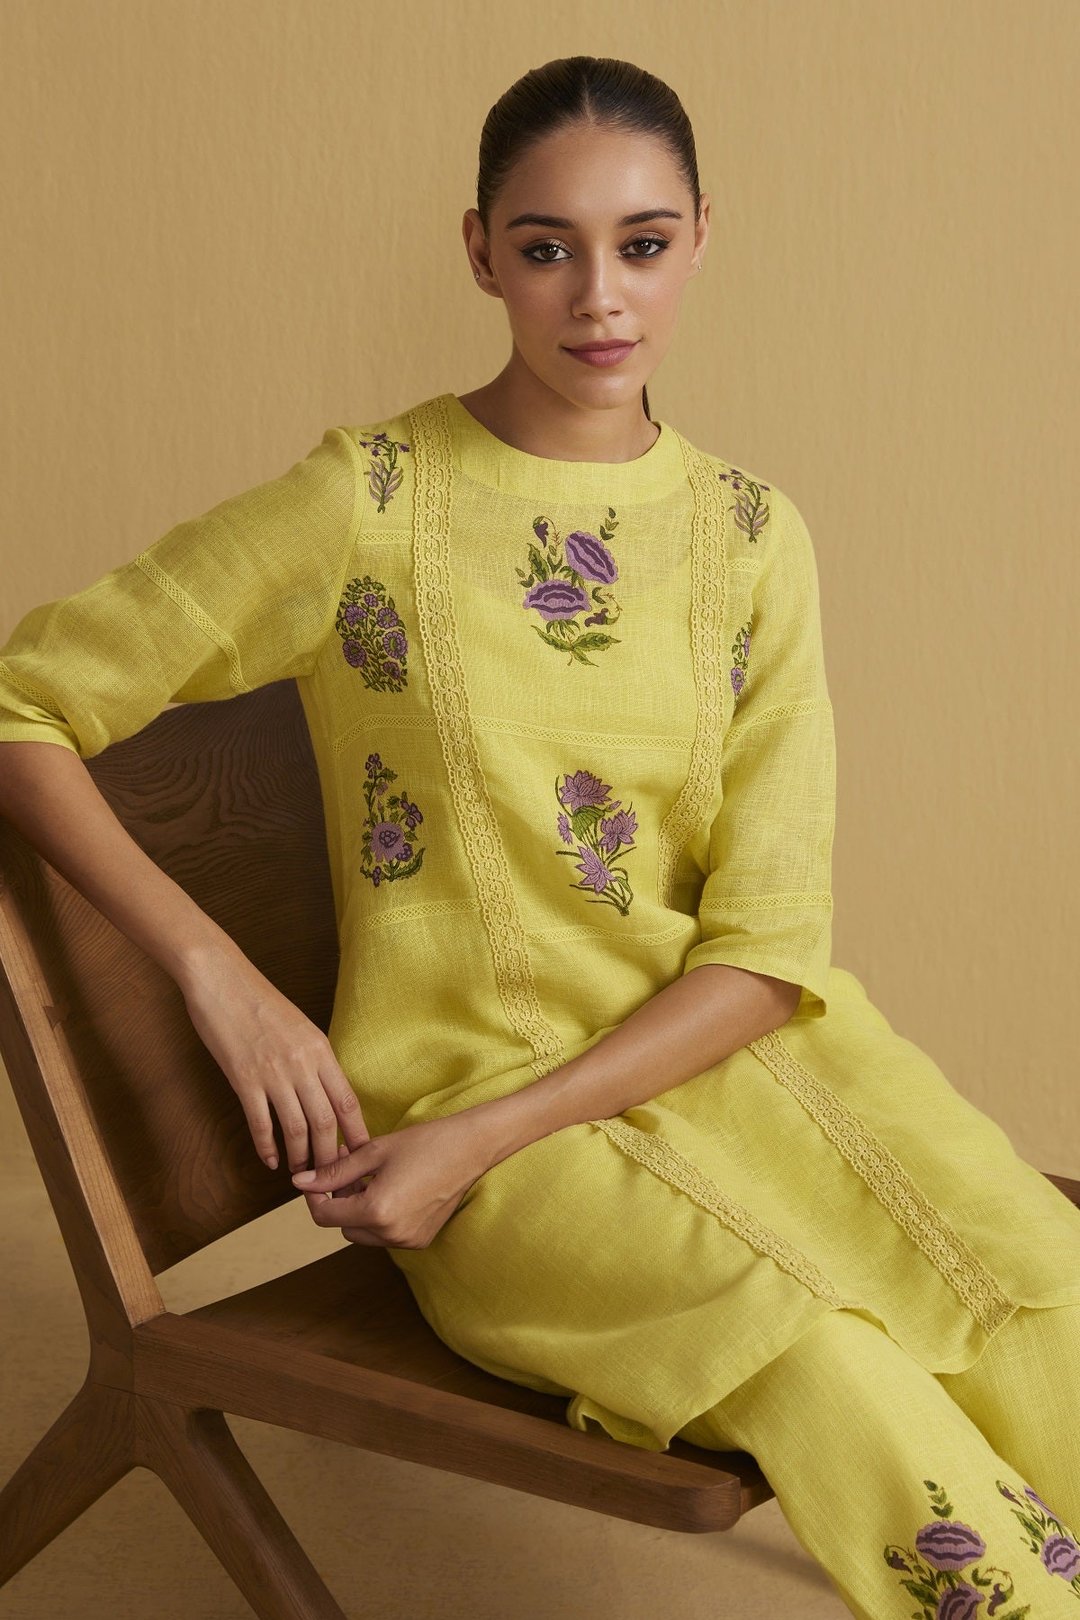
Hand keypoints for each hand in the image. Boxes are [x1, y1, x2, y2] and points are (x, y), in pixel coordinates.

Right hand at [177, 943, 369, 1171]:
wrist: (221, 980)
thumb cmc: (260, 1001)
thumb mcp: (300, 1027)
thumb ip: (315, 1059)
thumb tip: (325, 1091)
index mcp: (321, 1050)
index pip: (348, 1102)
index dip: (357, 1136)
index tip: (361, 1159)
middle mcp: (302, 1065)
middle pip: (326, 1123)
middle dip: (331, 1157)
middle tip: (331, 1179)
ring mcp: (273, 1074)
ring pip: (297, 1129)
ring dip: (301, 1159)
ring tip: (303, 1176)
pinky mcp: (243, 1080)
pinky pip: (260, 1123)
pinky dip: (267, 1147)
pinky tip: (271, 1161)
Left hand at [291, 1112, 490, 1248]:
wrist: (472, 1148)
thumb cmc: (425, 1143)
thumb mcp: (374, 1152)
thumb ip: (335, 1171)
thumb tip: (300, 1182)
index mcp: (376, 1212)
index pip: (325, 1216)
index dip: (314, 1196)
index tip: (318, 1175)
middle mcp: (391, 1234)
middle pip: (343, 1226)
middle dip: (339, 1200)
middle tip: (349, 1167)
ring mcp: (407, 1240)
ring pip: (363, 1233)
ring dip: (359, 1209)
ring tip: (371, 1177)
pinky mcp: (420, 1239)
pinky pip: (385, 1234)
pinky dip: (380, 1216)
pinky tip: (392, 1188)